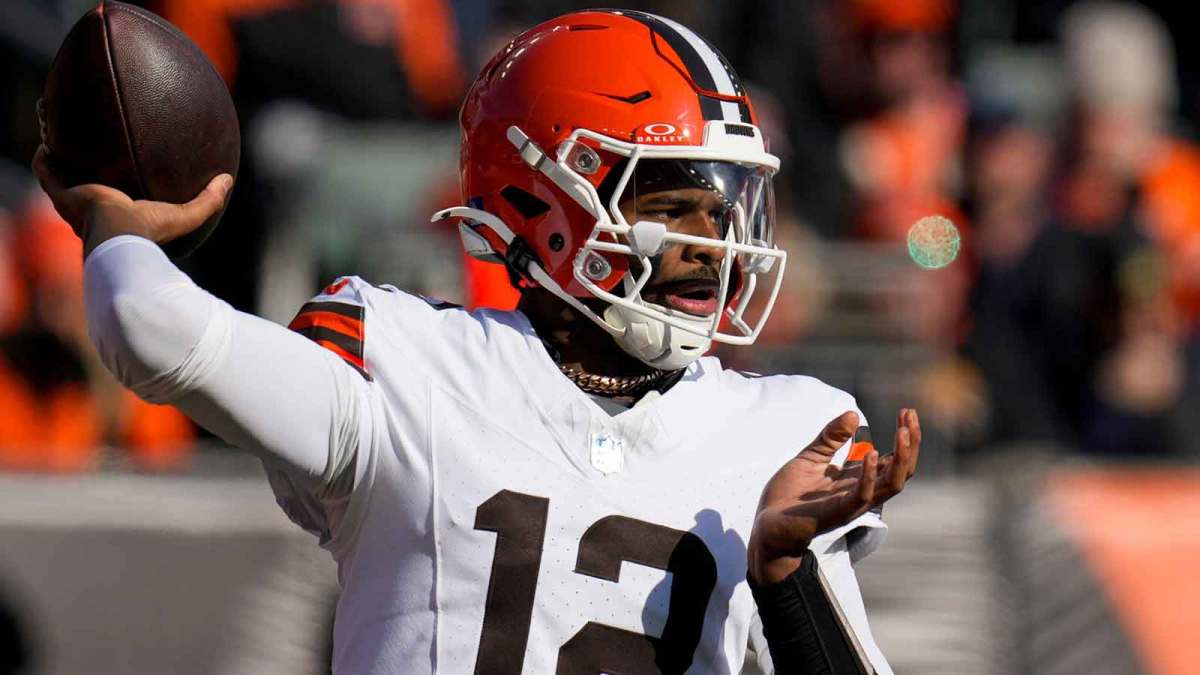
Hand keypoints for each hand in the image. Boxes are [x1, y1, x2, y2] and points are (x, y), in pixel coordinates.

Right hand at [32, 145, 231, 256]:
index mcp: (119, 214)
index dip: (115, 184)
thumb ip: (208, 200)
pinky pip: (46, 172)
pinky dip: (43, 158)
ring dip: (59, 157)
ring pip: (61, 176)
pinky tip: (47, 140)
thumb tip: (229, 179)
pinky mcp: (61, 194)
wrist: (119, 234)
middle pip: (84, 185)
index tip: (122, 166)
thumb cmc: (151, 229)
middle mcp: (93, 210)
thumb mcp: (186, 215)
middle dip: (83, 168)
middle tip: (89, 147)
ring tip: (61, 137)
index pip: (116, 198)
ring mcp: (74, 202)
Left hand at [748, 409, 920, 584]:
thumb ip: (831, 438)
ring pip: (892, 485)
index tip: (907, 411)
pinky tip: (872, 454)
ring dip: (901, 458)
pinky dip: (869, 475)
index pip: (893, 460)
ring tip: (902, 431)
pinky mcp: (837, 513)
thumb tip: (853, 414)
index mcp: (858, 480)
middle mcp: (862, 492)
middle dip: (910, 443)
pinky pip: (862, 496)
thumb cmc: (790, 495)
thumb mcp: (811, 457)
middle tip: (910, 415)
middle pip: (901, 471)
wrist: (767, 523)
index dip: (904, 437)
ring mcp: (852, 504)